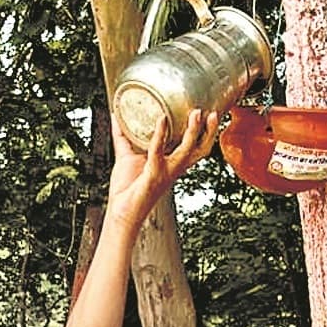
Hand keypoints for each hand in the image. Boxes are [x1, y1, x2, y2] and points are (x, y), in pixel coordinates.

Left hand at [107, 109, 218, 225]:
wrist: (122, 214)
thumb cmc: (127, 190)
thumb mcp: (126, 155)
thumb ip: (123, 135)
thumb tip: (116, 116)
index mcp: (172, 164)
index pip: (196, 148)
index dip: (207, 133)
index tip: (209, 114)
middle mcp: (174, 169)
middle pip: (201, 149)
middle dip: (210, 131)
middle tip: (211, 112)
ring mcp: (166, 173)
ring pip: (187, 151)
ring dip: (193, 132)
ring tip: (196, 114)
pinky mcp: (153, 175)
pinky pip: (159, 152)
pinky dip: (160, 135)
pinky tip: (162, 120)